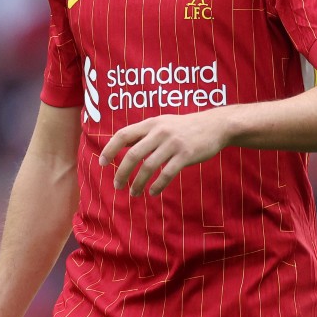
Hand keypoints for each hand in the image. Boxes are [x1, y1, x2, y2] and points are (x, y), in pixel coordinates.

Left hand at [100, 109, 230, 195]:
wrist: (215, 126)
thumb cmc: (187, 127)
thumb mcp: (163, 123)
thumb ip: (145, 133)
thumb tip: (123, 144)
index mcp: (151, 124)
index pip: (123, 135)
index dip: (109, 149)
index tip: (101, 163)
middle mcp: (160, 132)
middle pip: (133, 155)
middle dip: (121, 172)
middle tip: (117, 186)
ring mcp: (173, 144)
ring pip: (148, 167)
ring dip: (138, 183)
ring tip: (133, 193)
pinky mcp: (185, 155)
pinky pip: (166, 174)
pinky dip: (157, 185)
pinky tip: (152, 192)